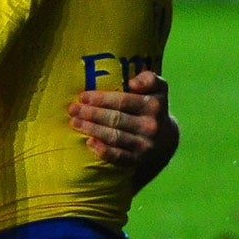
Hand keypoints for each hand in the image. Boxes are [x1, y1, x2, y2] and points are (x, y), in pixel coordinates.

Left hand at [70, 69, 178, 187]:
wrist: (166, 138)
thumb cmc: (152, 106)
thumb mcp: (158, 88)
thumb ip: (149, 79)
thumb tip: (132, 83)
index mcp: (154, 105)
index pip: (123, 101)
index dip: (101, 99)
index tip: (82, 96)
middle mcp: (151, 126)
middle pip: (116, 119)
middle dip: (91, 113)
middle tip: (72, 109)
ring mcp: (145, 145)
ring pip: (115, 137)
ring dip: (92, 129)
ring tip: (75, 122)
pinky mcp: (139, 160)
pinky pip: (120, 157)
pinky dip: (104, 151)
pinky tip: (89, 143)